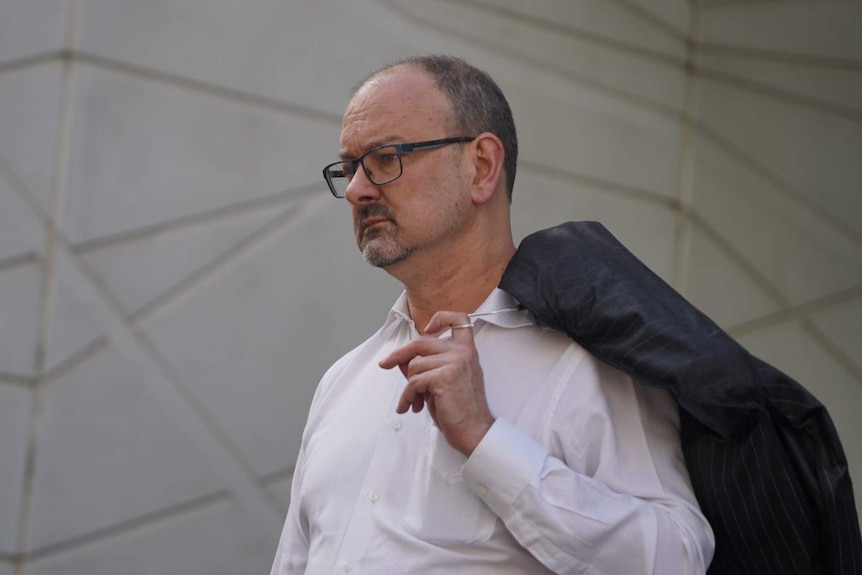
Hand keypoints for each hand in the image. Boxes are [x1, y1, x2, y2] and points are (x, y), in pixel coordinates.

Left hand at [378, 311, 494, 455]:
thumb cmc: (460, 409)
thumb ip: (426, 366)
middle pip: (421, 342)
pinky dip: (408, 396)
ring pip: (414, 366)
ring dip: (409, 387)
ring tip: (414, 401)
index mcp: (467, 351)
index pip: (460, 320)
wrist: (475, 431)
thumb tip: (401, 359)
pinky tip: (410, 407)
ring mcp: (455, 362)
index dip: (441, 318)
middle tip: (385, 364)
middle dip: (399, 354)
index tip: (428, 329)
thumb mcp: (442, 381)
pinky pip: (414, 382)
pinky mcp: (444, 376)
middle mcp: (462, 352)